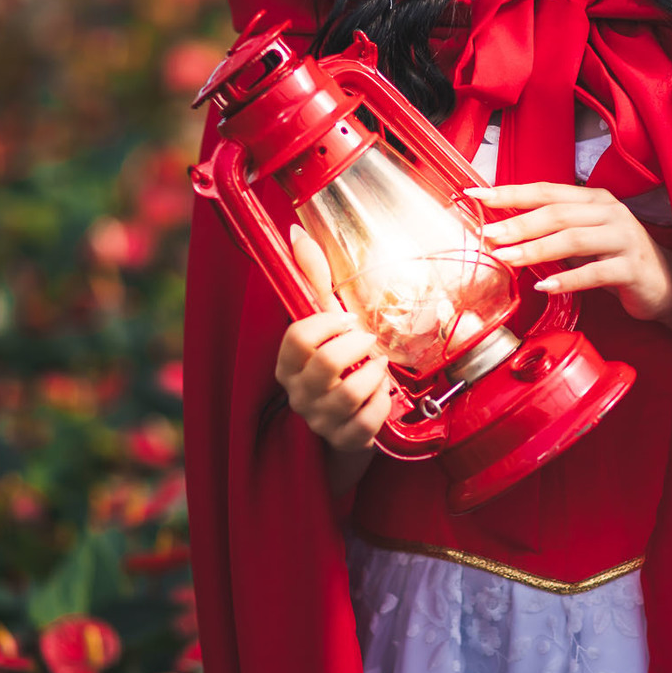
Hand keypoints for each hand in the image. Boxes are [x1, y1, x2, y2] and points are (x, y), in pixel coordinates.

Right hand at [274, 229, 391, 452]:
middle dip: (359, 344)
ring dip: (374, 374)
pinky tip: (382, 394)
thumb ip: (313, 279)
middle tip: (368, 341)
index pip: (298, 336)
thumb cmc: (340, 365)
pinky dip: (384, 403)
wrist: (348, 424)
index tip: (346, 319)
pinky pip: (370, 420)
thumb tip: (296, 232)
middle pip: (327, 362)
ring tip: (378, 365)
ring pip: (351, 392)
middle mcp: (298, 393)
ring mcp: (320, 420)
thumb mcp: (326, 323)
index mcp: (287, 363)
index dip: (329, 323)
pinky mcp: (345, 440)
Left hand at [468, 183, 671, 328]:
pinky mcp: (632, 267)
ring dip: (536, 249)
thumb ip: (552, 231)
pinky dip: (568, 279)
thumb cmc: (615, 259)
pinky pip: (595, 272)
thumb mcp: (583, 240)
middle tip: (488, 234)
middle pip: (556, 213)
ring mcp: (623, 238)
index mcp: (593, 200)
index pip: (546, 191)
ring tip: (507, 258)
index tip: (476, 196)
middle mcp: (610, 212)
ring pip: (573, 239)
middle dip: (518, 223)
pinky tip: (545, 286)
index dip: (510, 192)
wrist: (665, 285)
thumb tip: (503, 231)